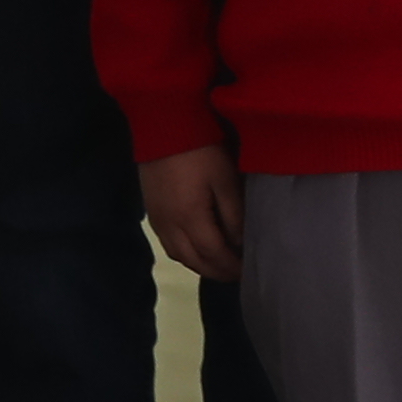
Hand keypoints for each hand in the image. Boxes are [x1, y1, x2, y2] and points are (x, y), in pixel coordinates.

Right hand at [139, 144, 239, 282]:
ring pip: (179, 255)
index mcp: (189, 218)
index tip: (250, 271)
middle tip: (238, 274)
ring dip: (200, 264)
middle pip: (194, 261)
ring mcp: (157, 219)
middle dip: (217, 271)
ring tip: (219, 264)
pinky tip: (197, 247)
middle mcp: (169, 225)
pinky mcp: (152, 211)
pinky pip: (168, 244)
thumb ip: (234, 215)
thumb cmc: (201, 151)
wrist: (163, 127)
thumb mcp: (225, 180)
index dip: (232, 267)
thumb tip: (239, 243)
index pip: (214, 254)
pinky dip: (186, 253)